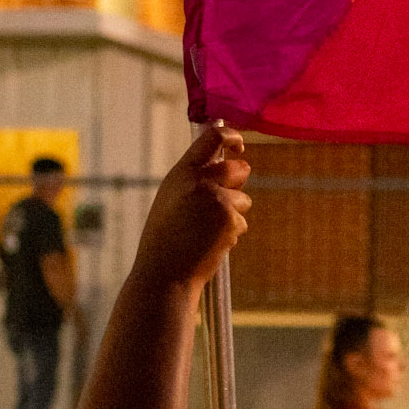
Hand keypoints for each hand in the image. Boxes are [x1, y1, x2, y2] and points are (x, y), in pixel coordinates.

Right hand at [133, 125, 250, 294]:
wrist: (165, 272)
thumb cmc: (166, 238)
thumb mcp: (172, 198)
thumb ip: (194, 178)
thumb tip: (227, 163)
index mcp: (182, 172)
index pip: (211, 137)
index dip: (231, 136)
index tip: (239, 146)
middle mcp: (199, 180)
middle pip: (240, 168)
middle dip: (239, 184)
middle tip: (223, 202)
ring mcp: (216, 199)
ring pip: (243, 199)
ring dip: (233, 213)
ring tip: (206, 230)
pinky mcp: (229, 219)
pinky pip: (242, 221)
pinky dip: (231, 232)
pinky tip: (210, 243)